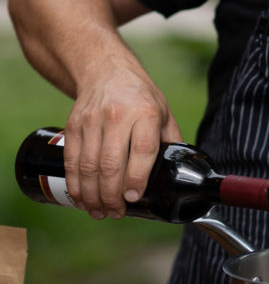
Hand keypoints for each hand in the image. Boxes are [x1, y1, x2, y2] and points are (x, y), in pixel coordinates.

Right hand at [62, 60, 182, 218]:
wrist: (106, 71)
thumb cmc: (141, 97)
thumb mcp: (164, 113)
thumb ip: (171, 143)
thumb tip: (181, 174)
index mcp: (146, 114)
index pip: (141, 150)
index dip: (136, 178)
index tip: (133, 198)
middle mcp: (117, 117)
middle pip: (111, 163)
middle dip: (112, 195)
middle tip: (116, 212)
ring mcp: (92, 121)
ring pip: (88, 166)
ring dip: (93, 195)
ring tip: (100, 212)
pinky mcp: (73, 125)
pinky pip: (72, 160)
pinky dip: (75, 184)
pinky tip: (82, 198)